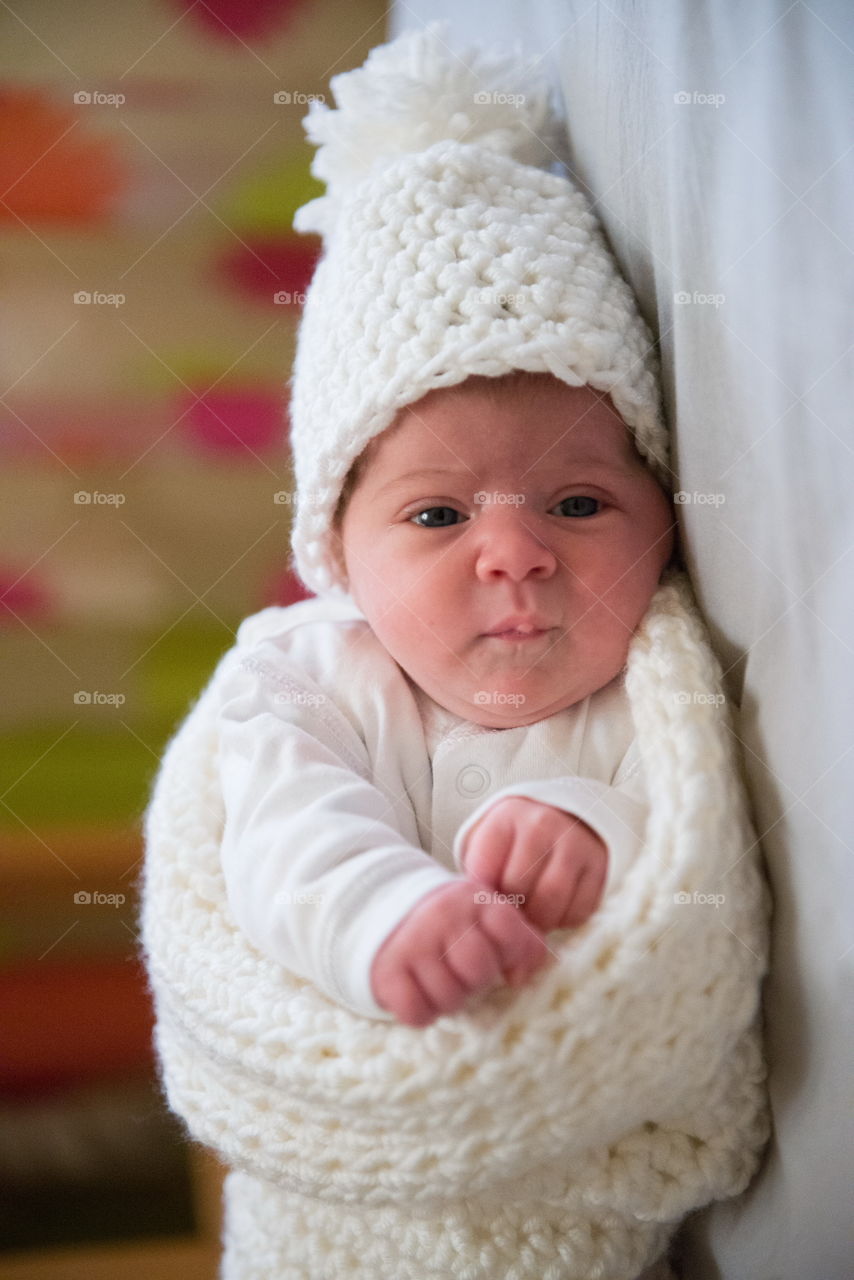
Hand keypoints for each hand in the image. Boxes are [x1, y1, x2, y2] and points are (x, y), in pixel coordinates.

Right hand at [370, 879, 553, 1027]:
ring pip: (448, 998)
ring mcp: (413, 942)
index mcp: (476, 899)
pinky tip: (420, 991)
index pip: (511, 936)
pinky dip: (421, 1012)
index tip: (499, 958)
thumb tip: (520, 978)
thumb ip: (521, 941)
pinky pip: (417, 1012)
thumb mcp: (489, 918)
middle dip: (476, 982)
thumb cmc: (453, 925)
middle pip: (479, 971)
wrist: (388, 910)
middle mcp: (443, 915)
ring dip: (448, 1000)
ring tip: (441, 981)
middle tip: (464, 973)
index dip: (511, 957)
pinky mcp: (387, 969)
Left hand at [459, 797, 607, 933]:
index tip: (487, 899)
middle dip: (510, 909)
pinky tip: (555, 909)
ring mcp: (574, 843)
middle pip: (517, 887)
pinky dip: (564, 920)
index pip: (484, 869)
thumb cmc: (519, 838)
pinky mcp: (599, 866)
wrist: (567, 816)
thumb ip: (479, 867)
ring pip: (550, 902)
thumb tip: (482, 907)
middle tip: (510, 914)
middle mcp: (543, 824)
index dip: (482, 894)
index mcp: (508, 816)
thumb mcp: (492, 838)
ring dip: (537, 920)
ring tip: (530, 916)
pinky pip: (579, 910)